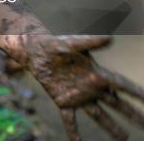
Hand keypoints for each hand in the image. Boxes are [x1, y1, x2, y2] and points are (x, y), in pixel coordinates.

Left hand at [25, 35, 143, 139]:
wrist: (35, 51)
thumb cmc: (55, 44)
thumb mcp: (72, 43)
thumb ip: (90, 42)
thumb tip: (109, 38)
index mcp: (96, 73)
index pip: (120, 84)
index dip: (135, 92)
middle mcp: (91, 87)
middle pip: (116, 104)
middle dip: (132, 115)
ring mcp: (78, 96)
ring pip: (98, 115)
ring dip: (111, 127)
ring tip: (124, 139)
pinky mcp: (63, 101)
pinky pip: (70, 120)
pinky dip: (74, 132)